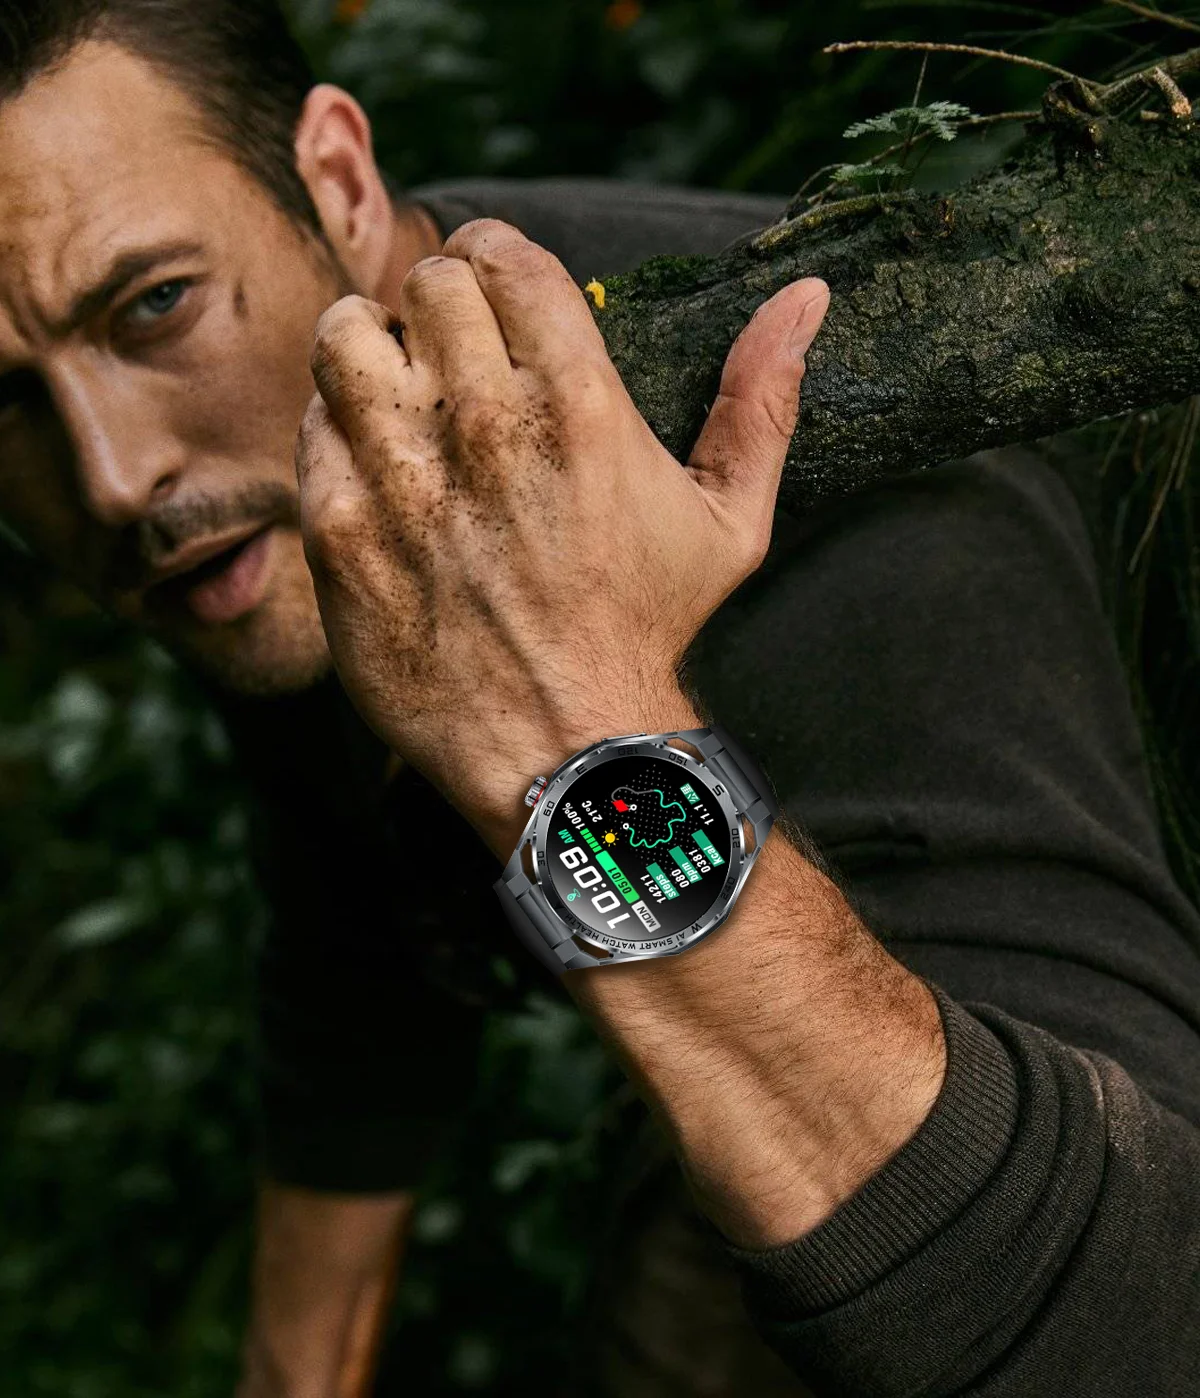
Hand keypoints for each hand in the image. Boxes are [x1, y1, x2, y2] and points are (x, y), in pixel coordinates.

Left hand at [296, 219, 827, 854]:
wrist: (568, 748)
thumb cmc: (650, 630)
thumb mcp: (732, 519)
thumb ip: (762, 399)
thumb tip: (805, 298)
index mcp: (580, 401)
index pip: (502, 254)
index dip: (492, 258)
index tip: (494, 291)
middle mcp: (486, 425)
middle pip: (426, 285)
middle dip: (438, 305)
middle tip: (450, 352)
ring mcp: (405, 480)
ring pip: (347, 336)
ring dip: (369, 349)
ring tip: (395, 388)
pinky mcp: (343, 536)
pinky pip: (314, 430)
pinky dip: (336, 433)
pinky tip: (373, 466)